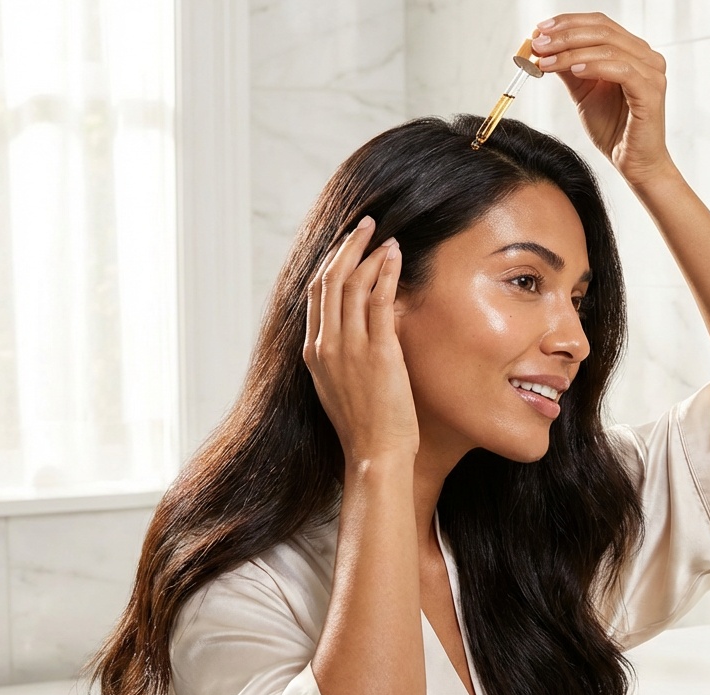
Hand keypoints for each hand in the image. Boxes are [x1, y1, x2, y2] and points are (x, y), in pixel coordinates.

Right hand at [304, 216, 418, 461]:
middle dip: (347, 247)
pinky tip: (395, 256)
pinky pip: (379, 301)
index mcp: (313, 353)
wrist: (374, 455)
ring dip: (370, 254)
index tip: (347, 245)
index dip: (331, 263)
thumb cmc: (364, 426)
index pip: (315, 294)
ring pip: (353, 284)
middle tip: (365, 225)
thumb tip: (356, 329)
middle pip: (329, 280)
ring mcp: (349, 348)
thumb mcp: (340, 385)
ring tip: (386, 237)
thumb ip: (341, 355)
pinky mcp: (378, 353)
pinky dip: (387, 273)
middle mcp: (325, 345)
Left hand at [531, 13, 674, 185]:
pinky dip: (595, 67)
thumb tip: (544, 47)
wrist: (633, 163)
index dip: (568, 23)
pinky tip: (574, 71)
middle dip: (565, 35)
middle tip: (538, 44)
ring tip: (546, 60)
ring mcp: (652, 73)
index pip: (599, 24)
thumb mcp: (583, 92)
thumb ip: (569, 68)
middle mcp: (646, 57)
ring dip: (572, 52)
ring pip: (608, 48)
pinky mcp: (651, 92)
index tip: (539, 31)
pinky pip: (621, 70)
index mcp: (632, 52)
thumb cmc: (613, 128)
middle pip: (603, 31)